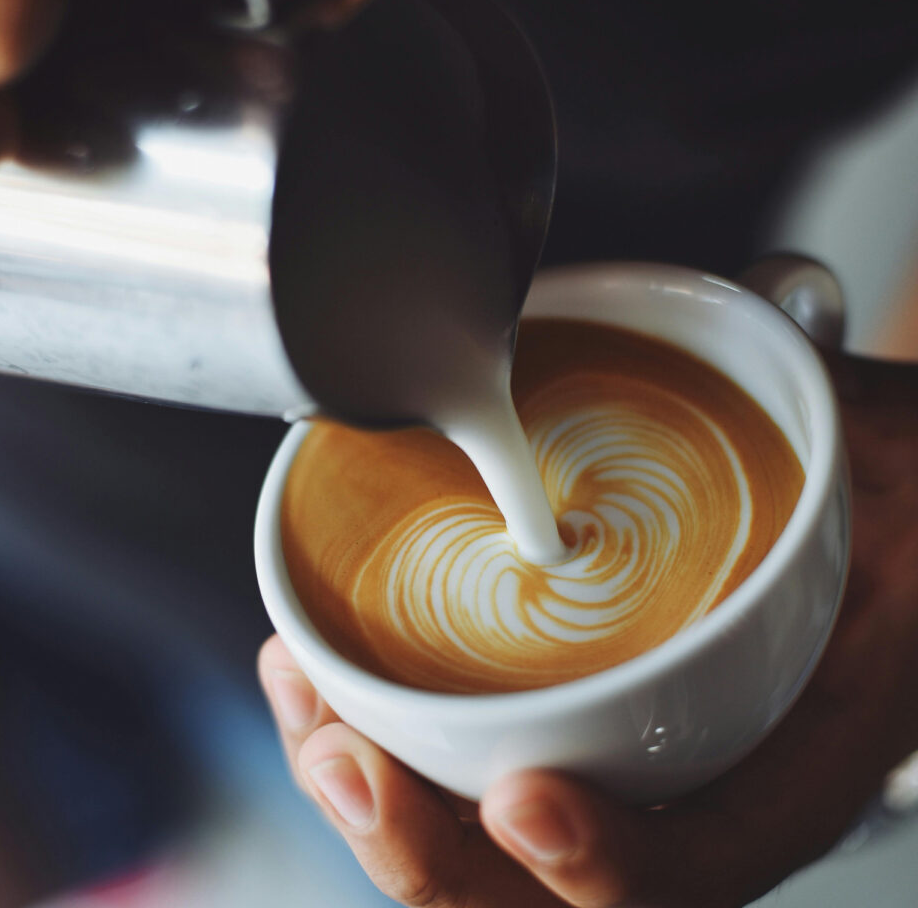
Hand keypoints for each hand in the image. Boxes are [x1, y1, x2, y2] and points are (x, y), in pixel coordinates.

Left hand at [259, 351, 917, 907]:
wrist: (850, 512)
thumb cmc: (862, 488)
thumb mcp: (877, 452)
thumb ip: (828, 411)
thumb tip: (784, 311)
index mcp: (796, 742)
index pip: (712, 860)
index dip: (617, 864)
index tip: (525, 803)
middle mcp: (693, 777)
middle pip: (548, 896)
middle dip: (427, 852)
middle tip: (342, 760)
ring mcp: (612, 759)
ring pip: (478, 851)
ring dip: (372, 801)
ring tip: (300, 709)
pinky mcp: (550, 719)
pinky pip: (448, 771)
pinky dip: (370, 737)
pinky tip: (310, 678)